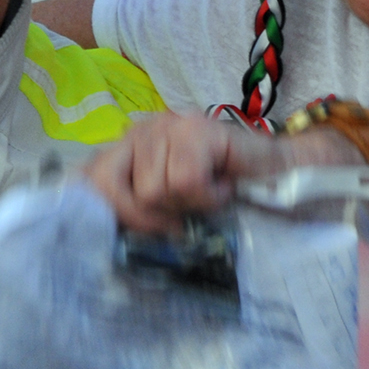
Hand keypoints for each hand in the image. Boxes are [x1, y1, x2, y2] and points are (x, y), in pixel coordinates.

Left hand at [83, 113, 358, 233]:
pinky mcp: (195, 128)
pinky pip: (185, 180)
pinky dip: (210, 195)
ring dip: (188, 205)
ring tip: (209, 194)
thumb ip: (133, 214)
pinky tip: (224, 186)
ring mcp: (165, 125)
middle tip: (182, 218)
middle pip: (110, 189)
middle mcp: (139, 132)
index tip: (120, 237)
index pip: (85, 180)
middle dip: (147, 217)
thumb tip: (91, 242)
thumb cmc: (226, 200)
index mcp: (125, 152)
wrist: (283, 180)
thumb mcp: (169, 212)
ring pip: (152, 190)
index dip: (99, 213)